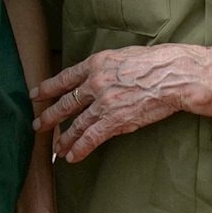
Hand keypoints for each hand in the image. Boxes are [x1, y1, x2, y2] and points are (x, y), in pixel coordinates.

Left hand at [32, 45, 211, 162]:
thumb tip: (99, 77)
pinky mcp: (114, 120)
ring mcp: (103, 102)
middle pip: (65, 103)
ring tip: (57, 148)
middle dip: (49, 117)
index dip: (48, 88)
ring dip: (64, 138)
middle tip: (38, 125)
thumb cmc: (157, 64)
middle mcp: (95, 82)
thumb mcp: (125, 56)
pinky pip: (91, 138)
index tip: (36, 94)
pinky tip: (72, 156)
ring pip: (76, 124)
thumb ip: (107, 68)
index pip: (65, 78)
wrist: (175, 75)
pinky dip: (80, 148)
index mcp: (97, 64)